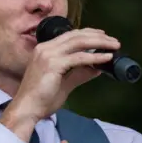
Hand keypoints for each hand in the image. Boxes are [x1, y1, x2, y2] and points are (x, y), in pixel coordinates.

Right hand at [0, 27, 119, 141]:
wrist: (27, 109)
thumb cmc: (41, 98)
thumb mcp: (65, 83)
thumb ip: (79, 73)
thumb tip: (96, 68)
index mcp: (45, 49)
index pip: (70, 35)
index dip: (88, 33)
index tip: (103, 36)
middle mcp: (45, 48)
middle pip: (76, 35)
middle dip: (98, 36)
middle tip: (114, 41)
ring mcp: (48, 55)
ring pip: (79, 42)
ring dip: (100, 43)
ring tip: (114, 46)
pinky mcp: (53, 64)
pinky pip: (79, 58)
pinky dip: (95, 57)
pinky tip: (106, 58)